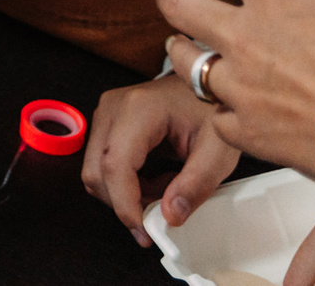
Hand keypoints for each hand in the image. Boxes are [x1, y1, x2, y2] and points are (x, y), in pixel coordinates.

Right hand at [82, 73, 240, 244]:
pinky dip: (125, 182)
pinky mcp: (107, 121)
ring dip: (125, 193)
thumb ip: (195, 185)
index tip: (144, 232)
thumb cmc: (213, 109)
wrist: (206, 82)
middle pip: (97, 171)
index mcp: (138, 109)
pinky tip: (155, 179)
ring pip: (96, 170)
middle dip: (125, 203)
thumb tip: (169, 217)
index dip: (125, 203)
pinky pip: (102, 162)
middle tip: (161, 215)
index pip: (115, 165)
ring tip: (164, 191)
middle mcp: (112, 108)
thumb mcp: (218, 151)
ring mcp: (106, 113)